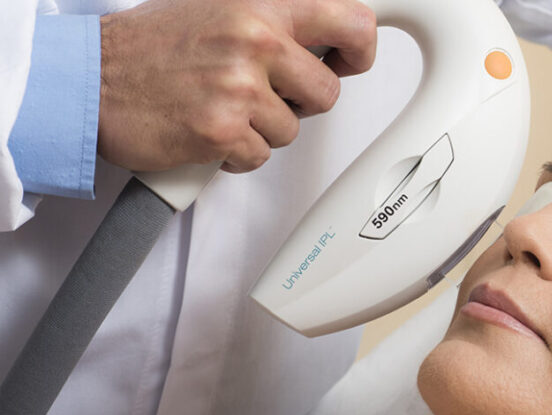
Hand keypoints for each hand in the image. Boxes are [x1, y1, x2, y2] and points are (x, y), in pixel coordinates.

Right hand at [97, 0, 376, 172]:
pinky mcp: (222, 131)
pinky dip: (237, 154)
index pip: (351, 19)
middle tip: (266, 96)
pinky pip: (260, 157)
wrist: (87, 81)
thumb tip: (321, 39)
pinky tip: (209, 132)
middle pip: (327, 93)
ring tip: (222, 108)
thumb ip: (270, 22)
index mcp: (260, 7)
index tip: (350, 61)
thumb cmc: (148, 48)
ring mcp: (239, 88)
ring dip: (263, 129)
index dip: (360, 49)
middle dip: (301, 103)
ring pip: (292, 130)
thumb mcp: (216, 9)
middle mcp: (255, 43)